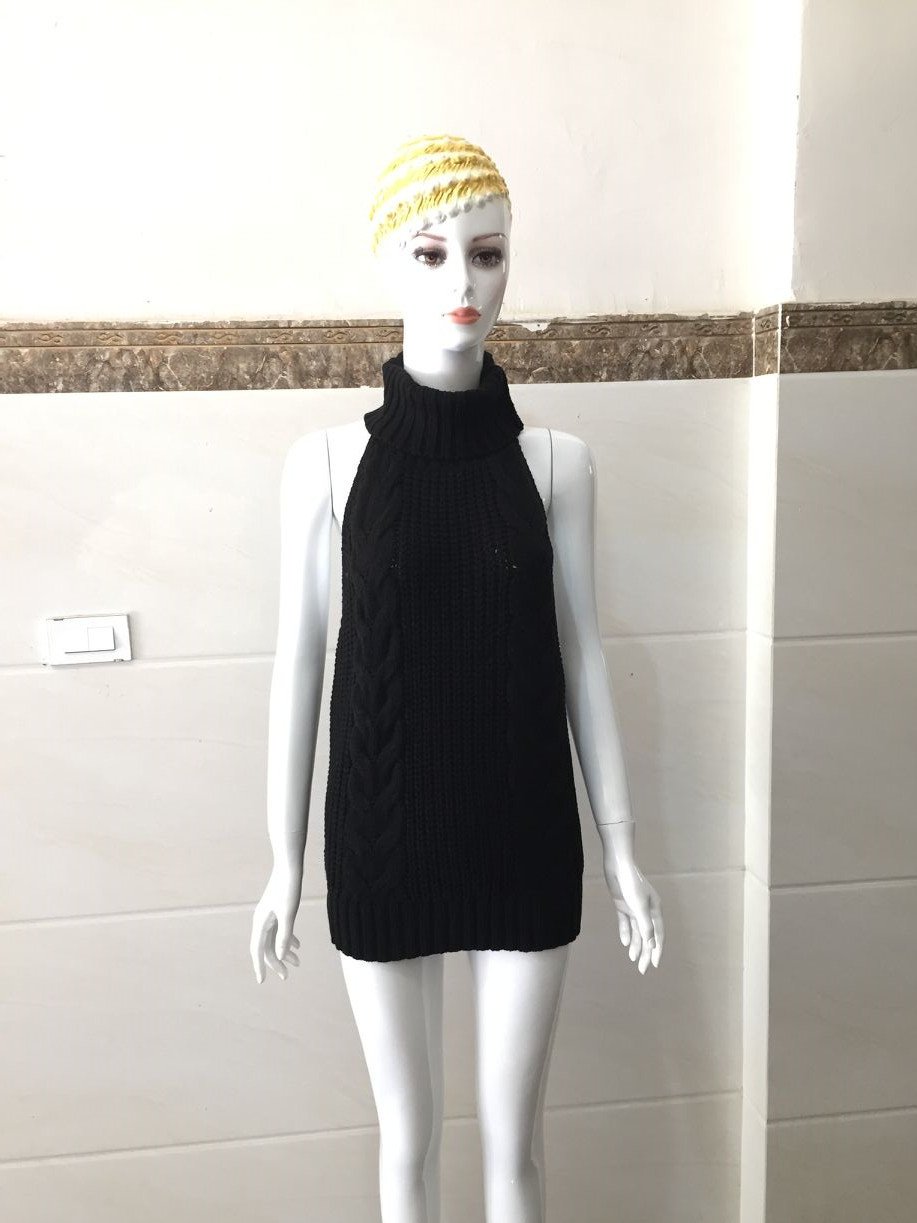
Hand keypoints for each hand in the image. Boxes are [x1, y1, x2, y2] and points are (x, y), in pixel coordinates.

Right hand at [250, 864, 303, 982]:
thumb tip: (281, 956)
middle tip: (287, 975)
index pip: (258, 950)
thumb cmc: (288, 888)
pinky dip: (288, 939)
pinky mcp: (277, 910)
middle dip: (277, 962)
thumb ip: (285, 935)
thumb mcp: (288, 913)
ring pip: (275, 939)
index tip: (262, 981)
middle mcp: (262, 920)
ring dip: (285, 952)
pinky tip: (299, 946)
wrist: (289, 866)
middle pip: (267, 947)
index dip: (260, 966)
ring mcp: (269, 915)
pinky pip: (280, 930)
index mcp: (260, 922)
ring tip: (298, 963)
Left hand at [602, 857, 663, 973]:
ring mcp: (634, 907)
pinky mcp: (622, 904)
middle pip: (647, 935)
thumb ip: (645, 925)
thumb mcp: (639, 906)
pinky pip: (626, 922)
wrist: (617, 865)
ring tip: (633, 958)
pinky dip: (626, 932)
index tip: (654, 964)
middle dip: (645, 952)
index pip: (658, 934)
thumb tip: (652, 944)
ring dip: (636, 944)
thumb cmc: (630, 883)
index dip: (656, 950)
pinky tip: (625, 942)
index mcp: (654, 909)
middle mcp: (646, 910)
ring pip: (637, 931)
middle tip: (642, 969)